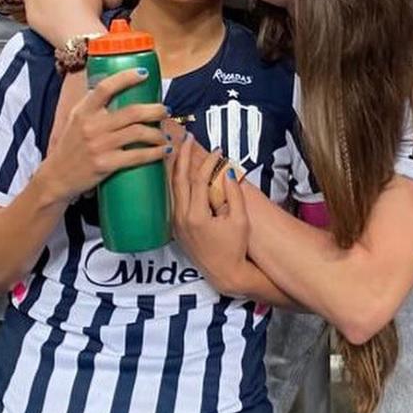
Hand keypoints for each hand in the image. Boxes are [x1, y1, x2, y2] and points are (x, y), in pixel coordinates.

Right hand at [41, 68, 170, 203]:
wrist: (56, 178)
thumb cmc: (70, 147)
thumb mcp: (75, 121)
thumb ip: (92, 106)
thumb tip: (117, 87)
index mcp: (83, 111)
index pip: (105, 88)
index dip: (126, 78)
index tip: (144, 73)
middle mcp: (91, 126)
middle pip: (132, 112)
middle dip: (155, 110)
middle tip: (165, 110)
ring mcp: (99, 145)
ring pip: (138, 132)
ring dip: (158, 133)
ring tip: (165, 135)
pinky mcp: (106, 164)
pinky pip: (137, 156)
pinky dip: (155, 153)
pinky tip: (163, 151)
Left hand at [172, 136, 248, 294]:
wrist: (225, 274)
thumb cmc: (236, 248)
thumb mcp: (241, 221)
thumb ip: (234, 195)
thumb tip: (227, 172)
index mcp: (196, 216)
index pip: (198, 181)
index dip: (208, 163)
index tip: (218, 151)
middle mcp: (181, 219)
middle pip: (178, 180)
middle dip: (182, 156)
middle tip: (186, 138)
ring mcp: (176, 224)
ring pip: (172, 189)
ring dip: (175, 167)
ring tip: (178, 148)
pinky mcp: (176, 227)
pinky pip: (173, 198)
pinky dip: (175, 182)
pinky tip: (177, 171)